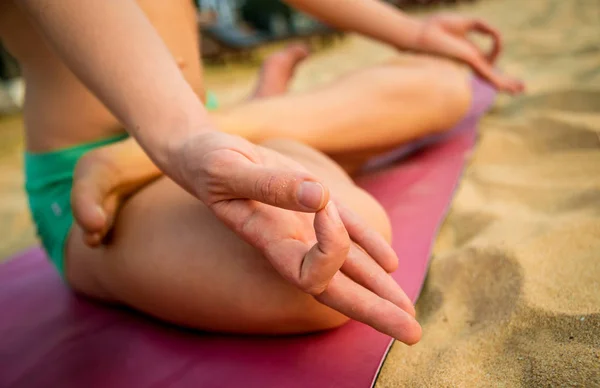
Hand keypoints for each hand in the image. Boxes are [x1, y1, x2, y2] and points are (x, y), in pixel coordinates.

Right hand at [174, 131, 421, 343]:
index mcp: (268, 241)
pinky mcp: (311, 206)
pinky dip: (371, 247)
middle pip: (335, 290)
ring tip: (409, 310)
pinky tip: (391, 263)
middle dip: (374, 310)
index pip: (310, 272)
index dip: (332, 247)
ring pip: (347, 267)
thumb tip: (319, 196)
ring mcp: (303, 228)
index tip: (324, 205)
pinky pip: (348, 233)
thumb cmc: (208, 162)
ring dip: (379, 288)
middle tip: (412, 333)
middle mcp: (290, 244)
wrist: (206, 153)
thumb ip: (268, 184)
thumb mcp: (229, 169)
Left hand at [416, 14, 524, 94]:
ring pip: (492, 77)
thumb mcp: (467, 23)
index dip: (497, 47)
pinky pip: (486, 72)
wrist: (420, 34)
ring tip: (521, 90)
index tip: (496, 35)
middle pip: (492, 73)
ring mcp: (469, 63)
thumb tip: (498, 36)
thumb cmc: (436, 27)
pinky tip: (507, 87)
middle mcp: (470, 61)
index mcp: (469, 51)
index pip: (489, 58)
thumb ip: (485, 27)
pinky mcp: (468, 61)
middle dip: (507, 80)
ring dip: (507, 83)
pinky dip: (498, 79)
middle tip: (521, 88)